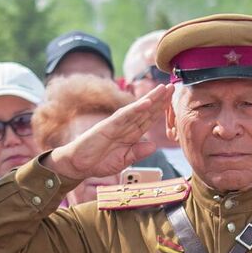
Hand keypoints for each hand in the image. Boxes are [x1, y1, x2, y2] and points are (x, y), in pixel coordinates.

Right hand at [45, 85, 169, 185]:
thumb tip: (153, 145)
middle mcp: (125, 126)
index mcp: (130, 135)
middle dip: (159, 99)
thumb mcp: (124, 160)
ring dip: (150, 99)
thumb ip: (138, 152)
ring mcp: (116, 124)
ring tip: (162, 89)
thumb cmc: (99, 162)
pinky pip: (124, 116)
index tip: (172, 101)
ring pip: (137, 109)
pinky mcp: (108, 126)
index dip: (160, 110)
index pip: (148, 120)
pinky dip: (135, 109)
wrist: (79, 165)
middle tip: (172, 87)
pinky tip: (147, 102)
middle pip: (145, 111)